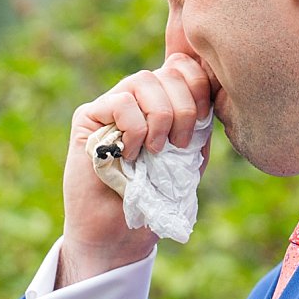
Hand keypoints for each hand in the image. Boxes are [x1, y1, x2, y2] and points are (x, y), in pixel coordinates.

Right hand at [59, 53, 213, 284]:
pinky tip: (129, 155)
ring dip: (160, 117)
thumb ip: (198, 120)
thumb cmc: (156, 197)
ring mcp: (111, 103)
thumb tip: (211, 82)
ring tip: (155, 151)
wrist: (121, 232)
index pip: (185, 65)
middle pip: (168, 71)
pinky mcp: (87, 117)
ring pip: (143, 80)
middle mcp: (137, 96)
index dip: (200, 83)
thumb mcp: (190, 155)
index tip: (203, 119)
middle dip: (184, 108)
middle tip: (179, 145)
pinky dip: (134, 129)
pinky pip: (120, 102)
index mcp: (164, 99)